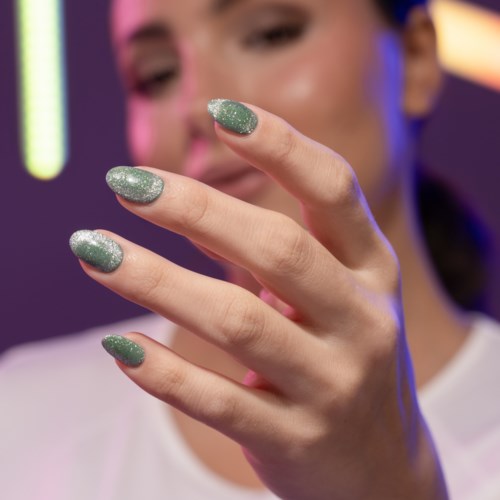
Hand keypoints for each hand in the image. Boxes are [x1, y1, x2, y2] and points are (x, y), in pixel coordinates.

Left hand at [74, 103, 447, 498]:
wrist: (384, 467)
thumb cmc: (346, 357)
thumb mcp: (342, 295)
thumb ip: (291, 249)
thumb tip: (192, 202)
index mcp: (375, 271)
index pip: (334, 189)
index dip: (280, 144)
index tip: (217, 111)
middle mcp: (364, 322)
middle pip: (276, 248)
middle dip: (195, 207)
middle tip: (124, 182)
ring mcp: (334, 386)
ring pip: (237, 322)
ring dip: (154, 281)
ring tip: (92, 250)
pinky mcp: (298, 441)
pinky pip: (220, 401)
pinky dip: (162, 371)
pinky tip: (118, 345)